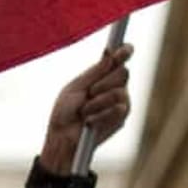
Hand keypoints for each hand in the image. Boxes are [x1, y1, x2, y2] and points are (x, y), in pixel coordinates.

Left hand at [39, 43, 133, 175]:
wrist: (63, 138)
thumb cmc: (64, 112)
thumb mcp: (76, 88)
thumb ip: (94, 72)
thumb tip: (109, 52)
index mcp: (101, 76)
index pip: (119, 59)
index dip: (124, 51)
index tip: (124, 49)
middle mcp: (114, 87)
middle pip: (123, 73)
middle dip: (105, 82)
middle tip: (90, 93)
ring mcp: (120, 103)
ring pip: (120, 92)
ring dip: (98, 102)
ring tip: (84, 112)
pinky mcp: (121, 118)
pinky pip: (118, 109)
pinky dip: (100, 115)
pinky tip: (89, 122)